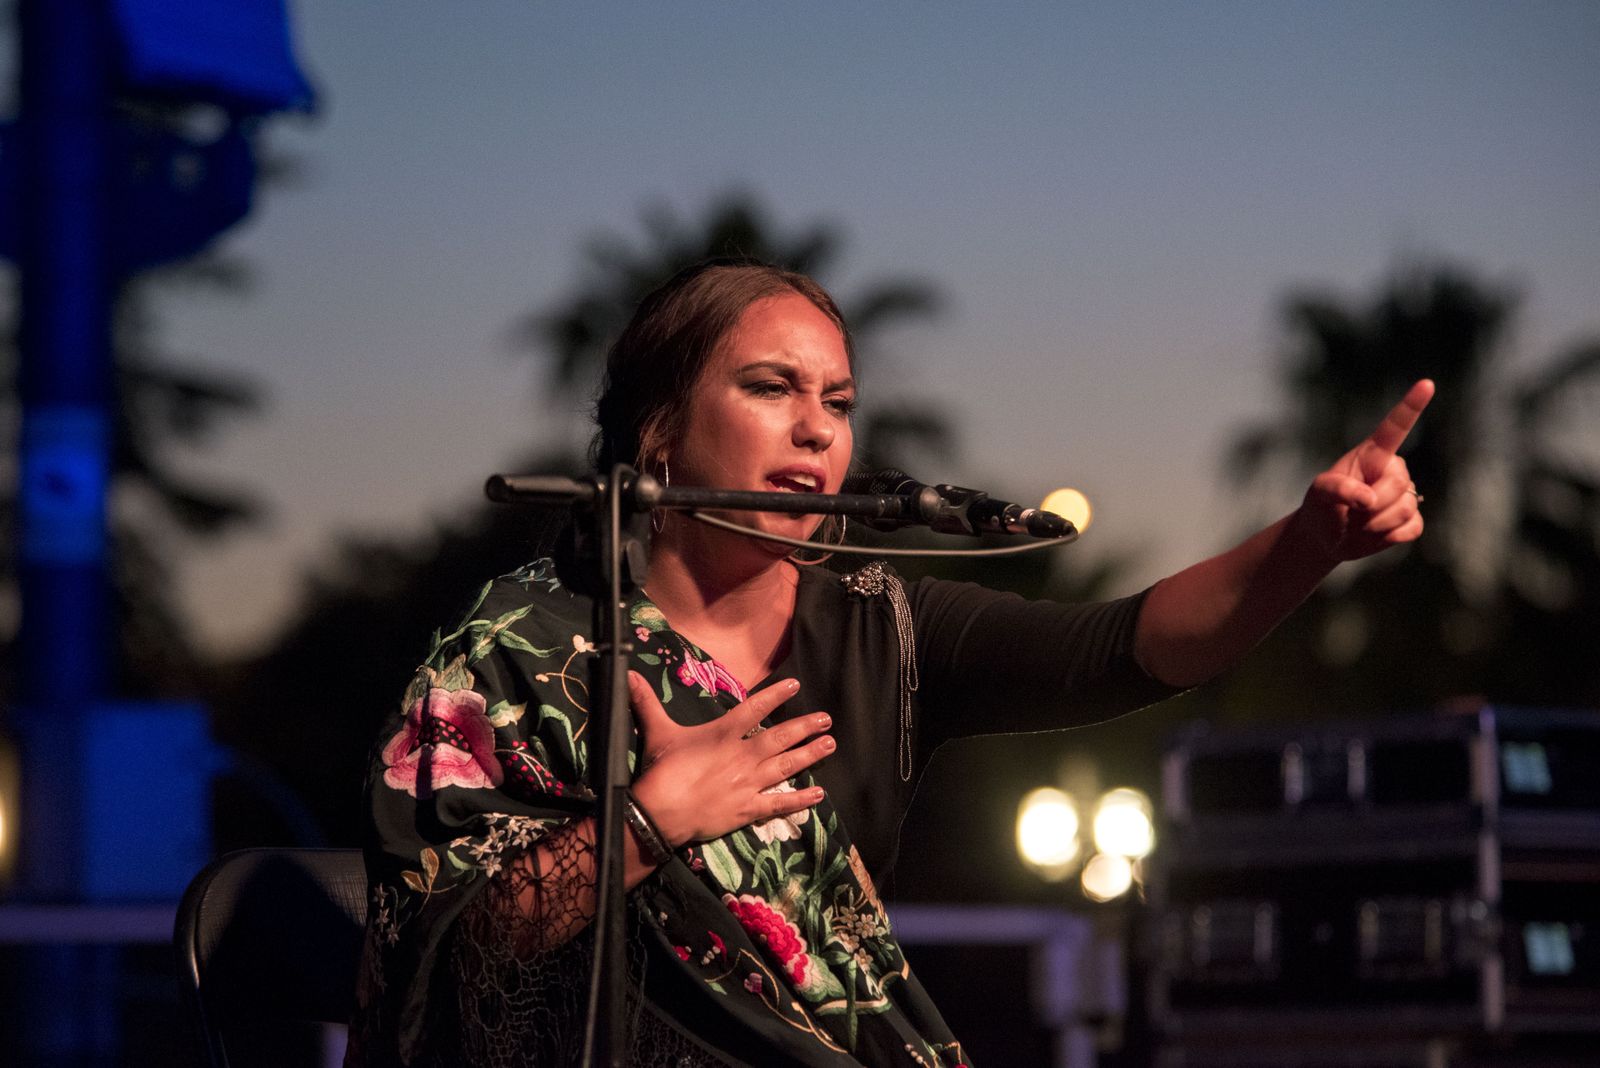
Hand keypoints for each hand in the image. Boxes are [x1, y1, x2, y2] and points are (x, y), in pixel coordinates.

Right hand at [627, 672, 831, 846]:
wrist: (661, 813)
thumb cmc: (661, 771)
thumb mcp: (656, 732)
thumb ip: (646, 703)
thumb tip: (628, 676)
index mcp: (723, 734)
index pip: (755, 709)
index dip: (776, 695)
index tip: (795, 685)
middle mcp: (742, 756)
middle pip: (780, 737)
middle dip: (805, 726)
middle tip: (826, 719)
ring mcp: (749, 783)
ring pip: (786, 766)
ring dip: (810, 754)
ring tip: (830, 744)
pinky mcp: (748, 810)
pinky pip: (780, 804)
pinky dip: (800, 800)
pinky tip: (819, 795)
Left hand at [1297, 379, 1434, 562]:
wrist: (1326, 538)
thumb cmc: (1321, 508)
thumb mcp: (1319, 494)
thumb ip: (1339, 489)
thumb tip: (1369, 499)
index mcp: (1372, 454)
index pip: (1395, 427)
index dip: (1411, 406)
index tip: (1427, 383)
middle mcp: (1393, 469)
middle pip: (1398, 485)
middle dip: (1372, 505)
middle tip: (1352, 512)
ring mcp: (1404, 494)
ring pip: (1405, 509)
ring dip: (1376, 524)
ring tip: (1359, 522)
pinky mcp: (1411, 518)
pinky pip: (1412, 528)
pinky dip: (1390, 537)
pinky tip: (1376, 534)